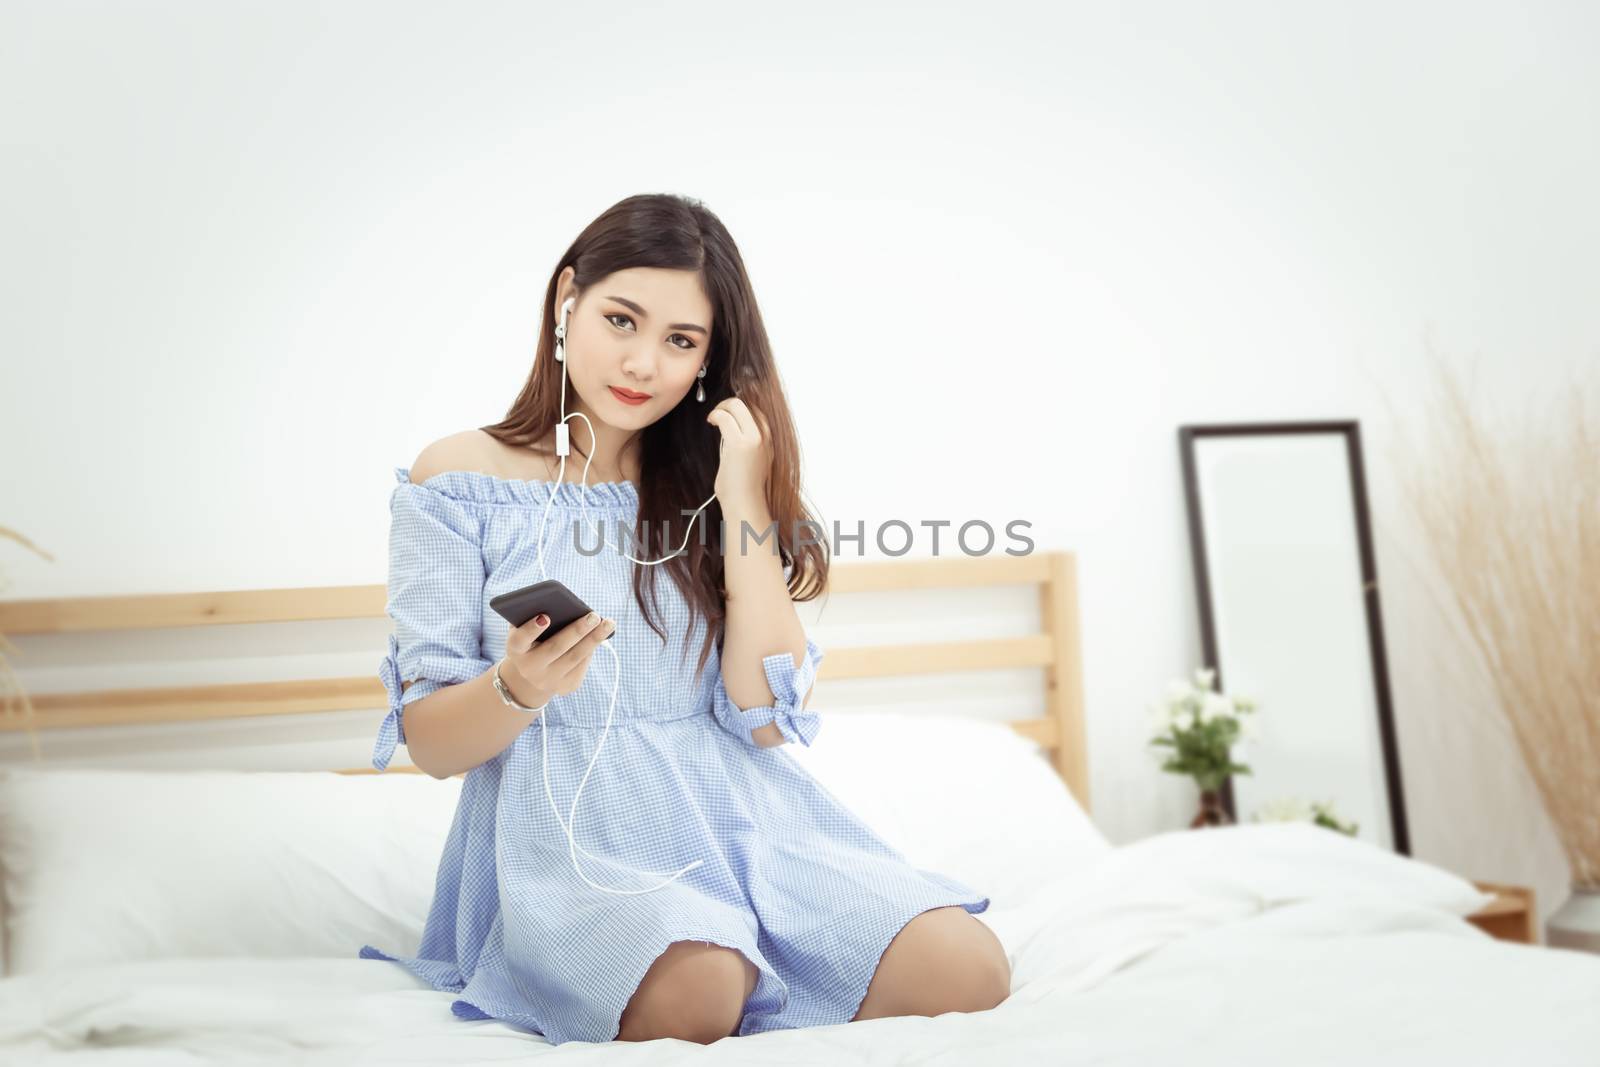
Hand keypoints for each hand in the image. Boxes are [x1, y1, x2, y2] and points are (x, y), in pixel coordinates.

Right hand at [502, 611, 615, 705]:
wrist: (534, 673)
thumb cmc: (532, 640)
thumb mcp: (526, 629)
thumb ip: (534, 615)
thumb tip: (559, 602)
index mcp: (516, 650)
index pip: (519, 640)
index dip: (531, 629)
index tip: (545, 617)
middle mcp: (529, 668)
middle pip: (555, 648)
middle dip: (576, 631)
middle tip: (593, 616)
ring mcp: (548, 681)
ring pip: (575, 658)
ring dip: (594, 639)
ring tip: (608, 623)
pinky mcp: (566, 687)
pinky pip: (582, 665)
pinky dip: (592, 648)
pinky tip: (601, 635)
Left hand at [704, 396, 772, 514]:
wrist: (745, 504)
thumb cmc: (744, 488)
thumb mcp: (754, 461)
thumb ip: (749, 443)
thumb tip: (733, 427)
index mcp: (770, 440)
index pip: (757, 409)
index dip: (741, 407)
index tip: (729, 412)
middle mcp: (765, 436)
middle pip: (748, 403)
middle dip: (729, 403)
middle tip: (719, 412)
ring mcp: (754, 439)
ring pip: (736, 405)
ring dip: (721, 408)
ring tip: (714, 418)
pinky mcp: (739, 444)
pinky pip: (725, 417)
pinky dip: (715, 415)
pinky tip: (711, 422)